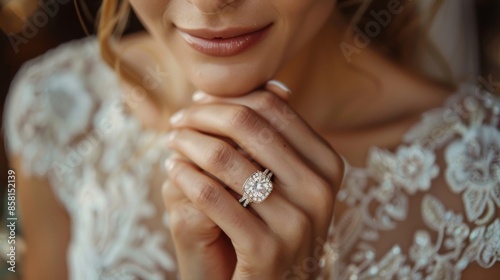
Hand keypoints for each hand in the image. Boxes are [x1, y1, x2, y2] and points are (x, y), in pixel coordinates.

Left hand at [163, 81, 343, 278]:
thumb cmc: (274, 224)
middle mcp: (319, 191)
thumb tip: (276, 83)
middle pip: (247, 125)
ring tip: (171, 141)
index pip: (272, 107)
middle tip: (177, 119)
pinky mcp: (267, 250)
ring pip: (224, 158)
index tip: (199, 100)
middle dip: (203, 115)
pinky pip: (211, 197)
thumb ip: (280, 136)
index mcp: (327, 165)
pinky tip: (172, 169)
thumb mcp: (287, 180)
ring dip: (187, 143)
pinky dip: (184, 177)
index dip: (229, 98)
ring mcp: (297, 223)